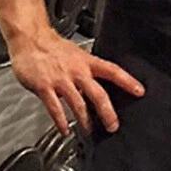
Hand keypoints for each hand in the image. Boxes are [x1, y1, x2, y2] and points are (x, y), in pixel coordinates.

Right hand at [9, 26, 145, 136]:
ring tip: (89, 130)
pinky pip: (55, 108)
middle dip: (107, 112)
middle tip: (113, 125)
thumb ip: (85, 70)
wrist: (31, 39)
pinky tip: (65, 129)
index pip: (112, 70)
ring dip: (85, 121)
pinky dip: (61, 121)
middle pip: (98, 93)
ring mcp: (61, 80)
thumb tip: (96, 84)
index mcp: (86, 62)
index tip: (139, 91)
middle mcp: (76, 71)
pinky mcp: (44, 87)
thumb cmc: (53, 47)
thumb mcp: (76, 54)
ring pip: (78, 104)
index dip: (127, 81)